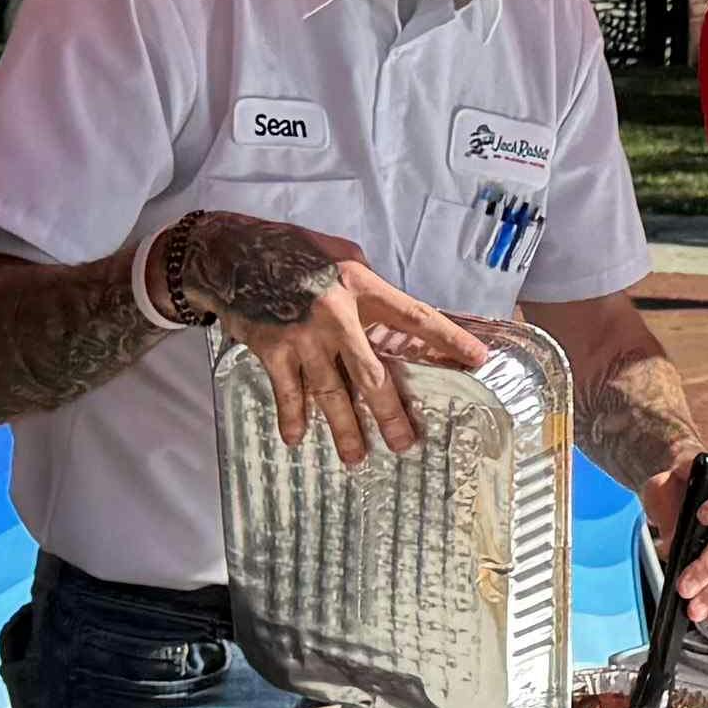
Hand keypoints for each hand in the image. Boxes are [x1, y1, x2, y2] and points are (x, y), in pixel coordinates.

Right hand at [167, 212, 475, 464]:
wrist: (230, 253)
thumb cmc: (292, 250)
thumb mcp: (340, 254)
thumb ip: (367, 285)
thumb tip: (392, 316)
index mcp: (361, 286)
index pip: (414, 316)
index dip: (447, 339)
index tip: (477, 359)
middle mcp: (336, 315)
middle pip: (372, 373)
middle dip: (391, 412)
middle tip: (405, 443)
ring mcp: (302, 337)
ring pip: (330, 393)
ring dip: (345, 429)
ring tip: (357, 457)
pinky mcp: (272, 350)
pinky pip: (288, 392)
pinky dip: (292, 417)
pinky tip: (296, 439)